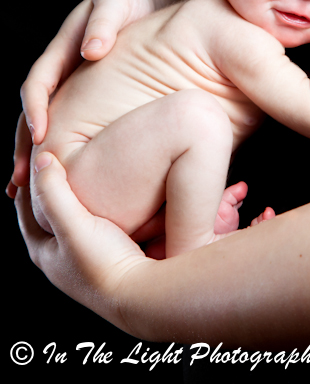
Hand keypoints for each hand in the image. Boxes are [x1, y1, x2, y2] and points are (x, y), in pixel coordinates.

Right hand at [9, 0, 153, 197]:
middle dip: (26, 145)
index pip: (39, 82)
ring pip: (52, 125)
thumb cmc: (137, 1)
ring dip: (39, 156)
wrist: (160, 2)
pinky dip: (68, 151)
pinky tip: (71, 181)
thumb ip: (104, 22)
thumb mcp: (118, 3)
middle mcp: (65, 71)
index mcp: (63, 49)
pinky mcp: (97, 98)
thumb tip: (90, 53)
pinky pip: (77, 127)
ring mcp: (78, 86)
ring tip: (30, 193)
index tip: (42, 135)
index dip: (37, 108)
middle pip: (36, 112)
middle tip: (21, 180)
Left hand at [15, 152, 152, 330]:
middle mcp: (60, 259)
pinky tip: (112, 193)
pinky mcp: (108, 258)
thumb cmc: (105, 262)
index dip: (31, 178)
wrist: (144, 295)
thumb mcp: (73, 224)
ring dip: (76, 196)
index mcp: (44, 252)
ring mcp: (84, 260)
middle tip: (62, 157)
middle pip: (49, 214)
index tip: (40, 152)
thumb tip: (42, 159)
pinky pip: (96, 224)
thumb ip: (54, 192)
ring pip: (74, 219)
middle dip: (52, 186)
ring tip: (86, 170)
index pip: (26, 207)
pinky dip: (97, 206)